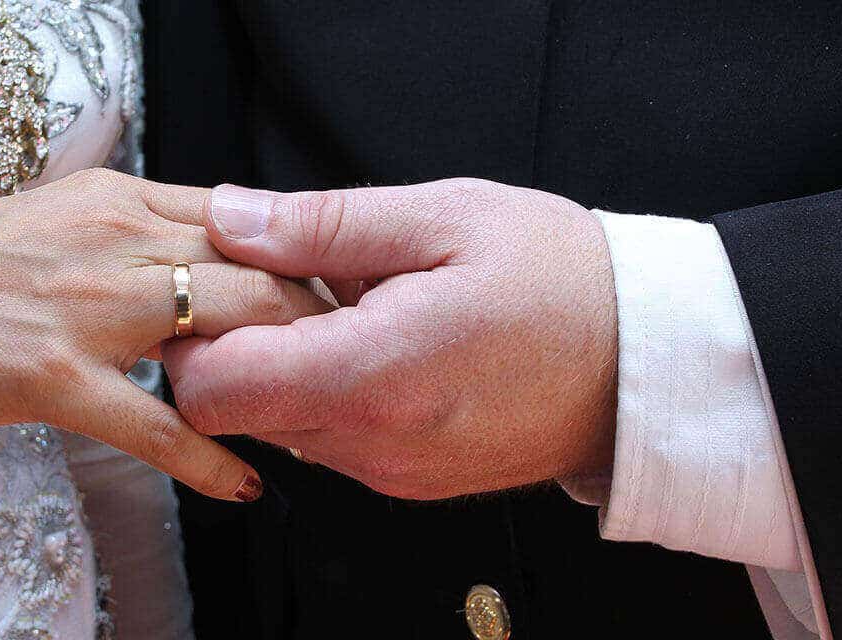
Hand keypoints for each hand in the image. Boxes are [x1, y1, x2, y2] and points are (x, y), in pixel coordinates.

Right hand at [0, 169, 331, 500]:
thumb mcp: (38, 228)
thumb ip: (116, 236)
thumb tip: (185, 256)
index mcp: (109, 197)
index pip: (242, 218)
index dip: (303, 263)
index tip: (341, 305)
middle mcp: (108, 237)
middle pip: (258, 269)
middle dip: (321, 322)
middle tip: (357, 370)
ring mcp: (82, 305)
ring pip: (228, 330)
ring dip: (289, 380)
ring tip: (323, 423)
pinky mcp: (51, 375)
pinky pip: (159, 423)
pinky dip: (213, 459)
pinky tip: (246, 485)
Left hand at [162, 178, 617, 499]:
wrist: (648, 362)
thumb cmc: (563, 282)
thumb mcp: (442, 218)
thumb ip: (322, 225)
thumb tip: (232, 218)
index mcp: (372, 375)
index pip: (214, 391)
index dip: (193, 338)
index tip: (220, 290)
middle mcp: (373, 443)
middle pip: (239, 414)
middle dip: (239, 347)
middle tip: (290, 284)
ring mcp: (391, 473)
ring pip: (281, 429)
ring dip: (288, 371)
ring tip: (349, 310)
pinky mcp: (409, 482)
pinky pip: (332, 443)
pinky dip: (331, 396)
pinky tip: (380, 346)